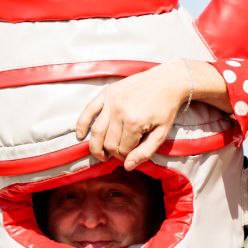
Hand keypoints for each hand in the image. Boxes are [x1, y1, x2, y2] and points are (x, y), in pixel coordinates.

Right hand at [76, 60, 190, 169]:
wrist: (168, 81)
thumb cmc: (166, 108)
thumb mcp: (162, 133)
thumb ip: (145, 152)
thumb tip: (127, 166)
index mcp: (134, 123)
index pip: (122, 150)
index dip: (126, 157)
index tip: (131, 155)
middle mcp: (120, 111)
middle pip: (109, 143)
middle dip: (113, 153)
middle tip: (119, 155)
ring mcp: (111, 101)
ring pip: (97, 132)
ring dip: (96, 147)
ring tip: (101, 154)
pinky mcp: (107, 93)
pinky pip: (89, 110)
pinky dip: (81, 124)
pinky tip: (80, 135)